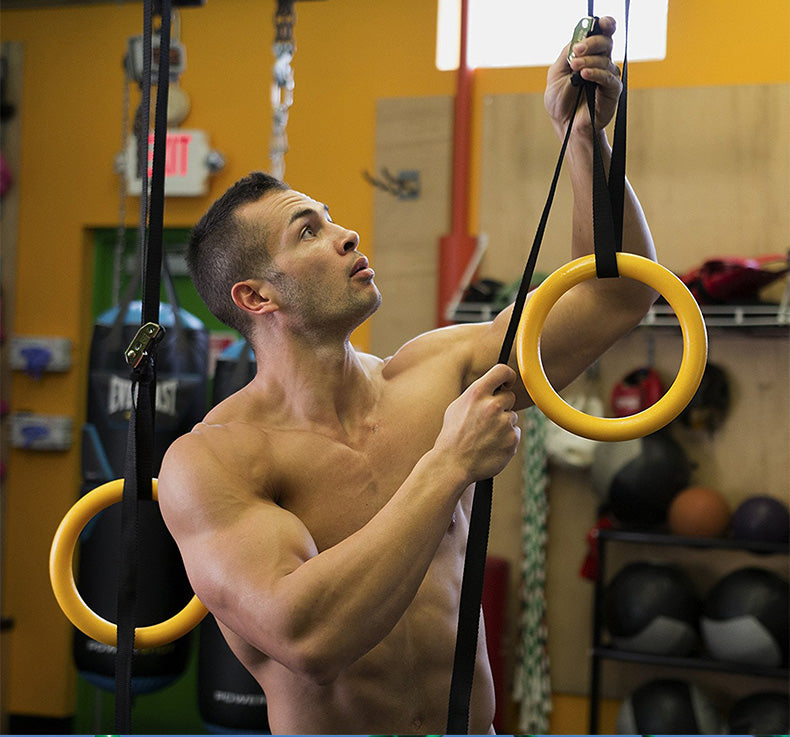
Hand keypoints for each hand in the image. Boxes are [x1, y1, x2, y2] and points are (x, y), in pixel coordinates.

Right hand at [436, 364, 520, 482]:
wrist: (452, 464)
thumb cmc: (452, 436)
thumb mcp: (457, 407)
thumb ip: (477, 394)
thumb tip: (493, 386)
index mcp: (477, 393)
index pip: (502, 370)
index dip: (507, 375)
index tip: (507, 382)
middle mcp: (493, 405)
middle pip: (509, 396)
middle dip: (502, 405)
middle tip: (488, 419)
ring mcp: (504, 423)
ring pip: (511, 417)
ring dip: (503, 424)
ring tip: (485, 436)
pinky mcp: (512, 439)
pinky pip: (515, 433)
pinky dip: (506, 439)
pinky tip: (491, 445)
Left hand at [544, 16, 621, 136]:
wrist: (565, 126)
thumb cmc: (561, 103)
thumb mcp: (556, 75)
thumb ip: (566, 55)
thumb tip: (576, 39)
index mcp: (589, 56)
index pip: (602, 35)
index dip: (605, 25)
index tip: (600, 23)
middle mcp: (601, 63)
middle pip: (606, 42)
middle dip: (591, 43)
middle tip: (577, 50)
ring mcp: (607, 77)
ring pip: (605, 59)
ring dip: (589, 61)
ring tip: (575, 68)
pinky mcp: (612, 91)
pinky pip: (608, 78)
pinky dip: (596, 73)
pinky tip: (584, 74)